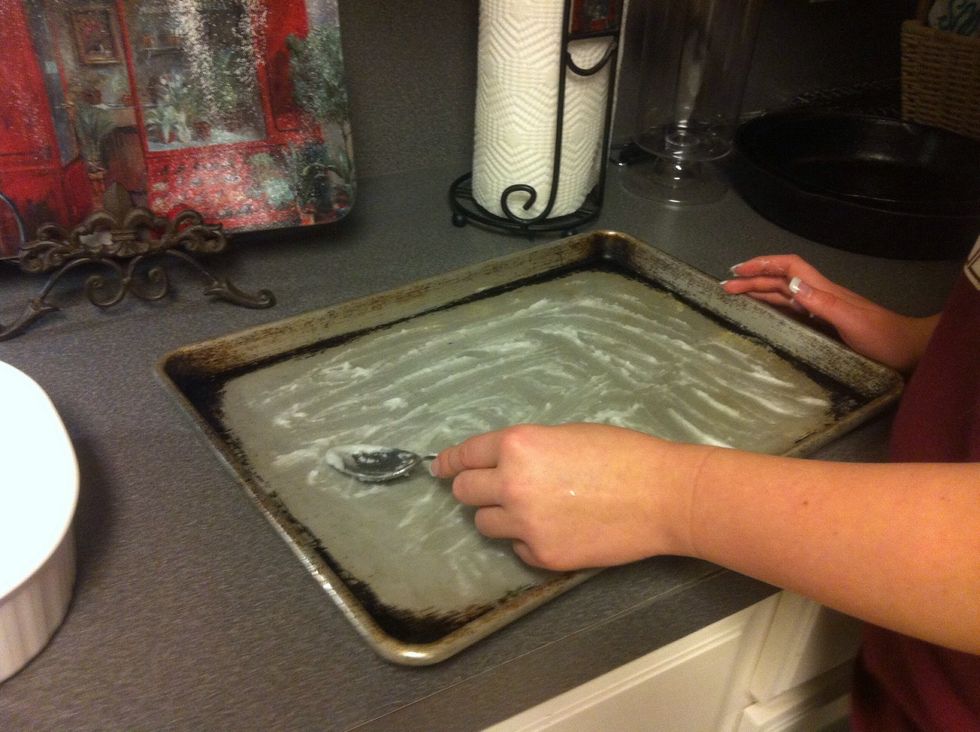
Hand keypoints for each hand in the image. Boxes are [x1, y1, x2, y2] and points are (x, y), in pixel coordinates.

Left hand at [430, 423, 703, 570]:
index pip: (464, 456)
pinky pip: (517, 548)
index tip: (439, 468)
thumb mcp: (565, 435)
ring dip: (499, 515)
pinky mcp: (541, 555)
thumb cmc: (621, 454)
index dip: (448, 462)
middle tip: (489, 489)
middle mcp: (511, 484)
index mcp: (517, 446)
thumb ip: (527, 450)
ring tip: (533, 510)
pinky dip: (527, 540)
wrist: (660, 496)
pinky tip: (557, 529)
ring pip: (485, 523)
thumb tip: (502, 463)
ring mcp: (524, 524)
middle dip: (473, 489)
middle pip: (464, 492)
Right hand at [722, 255, 937, 373]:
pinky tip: (762, 312)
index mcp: (824, 291)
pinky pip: (791, 311)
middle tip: (726, 287)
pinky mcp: (823, 325)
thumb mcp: (851, 320)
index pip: (789, 267)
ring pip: (784, 294)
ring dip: (759, 292)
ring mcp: (821, 310)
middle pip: (782, 280)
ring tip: (735, 296)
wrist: (909, 351)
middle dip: (753, 279)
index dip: (763, 264)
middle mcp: (819, 296)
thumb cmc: (882, 338)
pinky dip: (772, 307)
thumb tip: (790, 284)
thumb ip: (822, 302)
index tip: (738, 270)